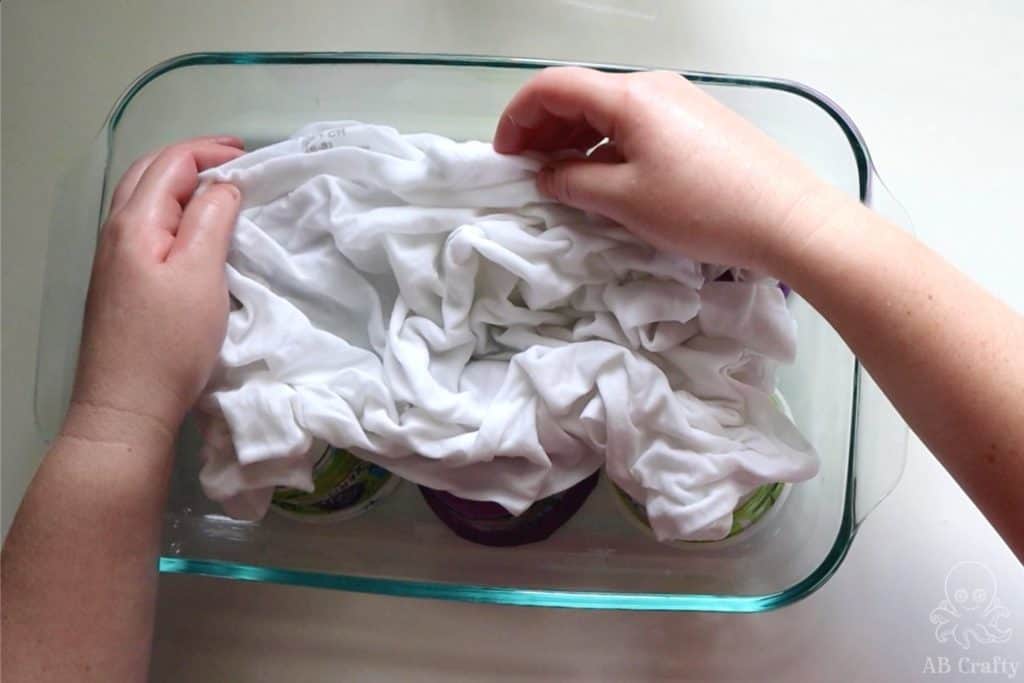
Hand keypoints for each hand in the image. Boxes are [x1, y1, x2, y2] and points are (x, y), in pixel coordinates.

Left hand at [70, 136, 244, 434]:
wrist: (127, 406)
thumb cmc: (169, 342)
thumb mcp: (200, 274)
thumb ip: (211, 220)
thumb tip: (224, 185)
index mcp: (134, 223)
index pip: (171, 163)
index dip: (210, 151)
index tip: (250, 158)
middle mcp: (115, 232)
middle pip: (149, 173)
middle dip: (192, 159)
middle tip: (236, 163)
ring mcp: (112, 259)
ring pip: (143, 199)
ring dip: (180, 184)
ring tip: (219, 190)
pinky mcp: (119, 282)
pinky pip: (144, 225)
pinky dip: (172, 210)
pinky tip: (193, 228)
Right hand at [494, 67, 851, 270]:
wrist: (789, 219)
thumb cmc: (703, 209)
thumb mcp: (626, 201)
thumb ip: (574, 183)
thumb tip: (547, 176)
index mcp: (629, 97)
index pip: (553, 87)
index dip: (517, 117)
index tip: (503, 155)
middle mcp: (653, 87)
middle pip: (580, 96)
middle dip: (543, 130)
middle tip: (526, 171)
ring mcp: (680, 102)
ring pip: (609, 111)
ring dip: (575, 140)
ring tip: (560, 179)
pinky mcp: (699, 124)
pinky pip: (638, 125)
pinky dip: (607, 145)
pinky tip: (604, 177)